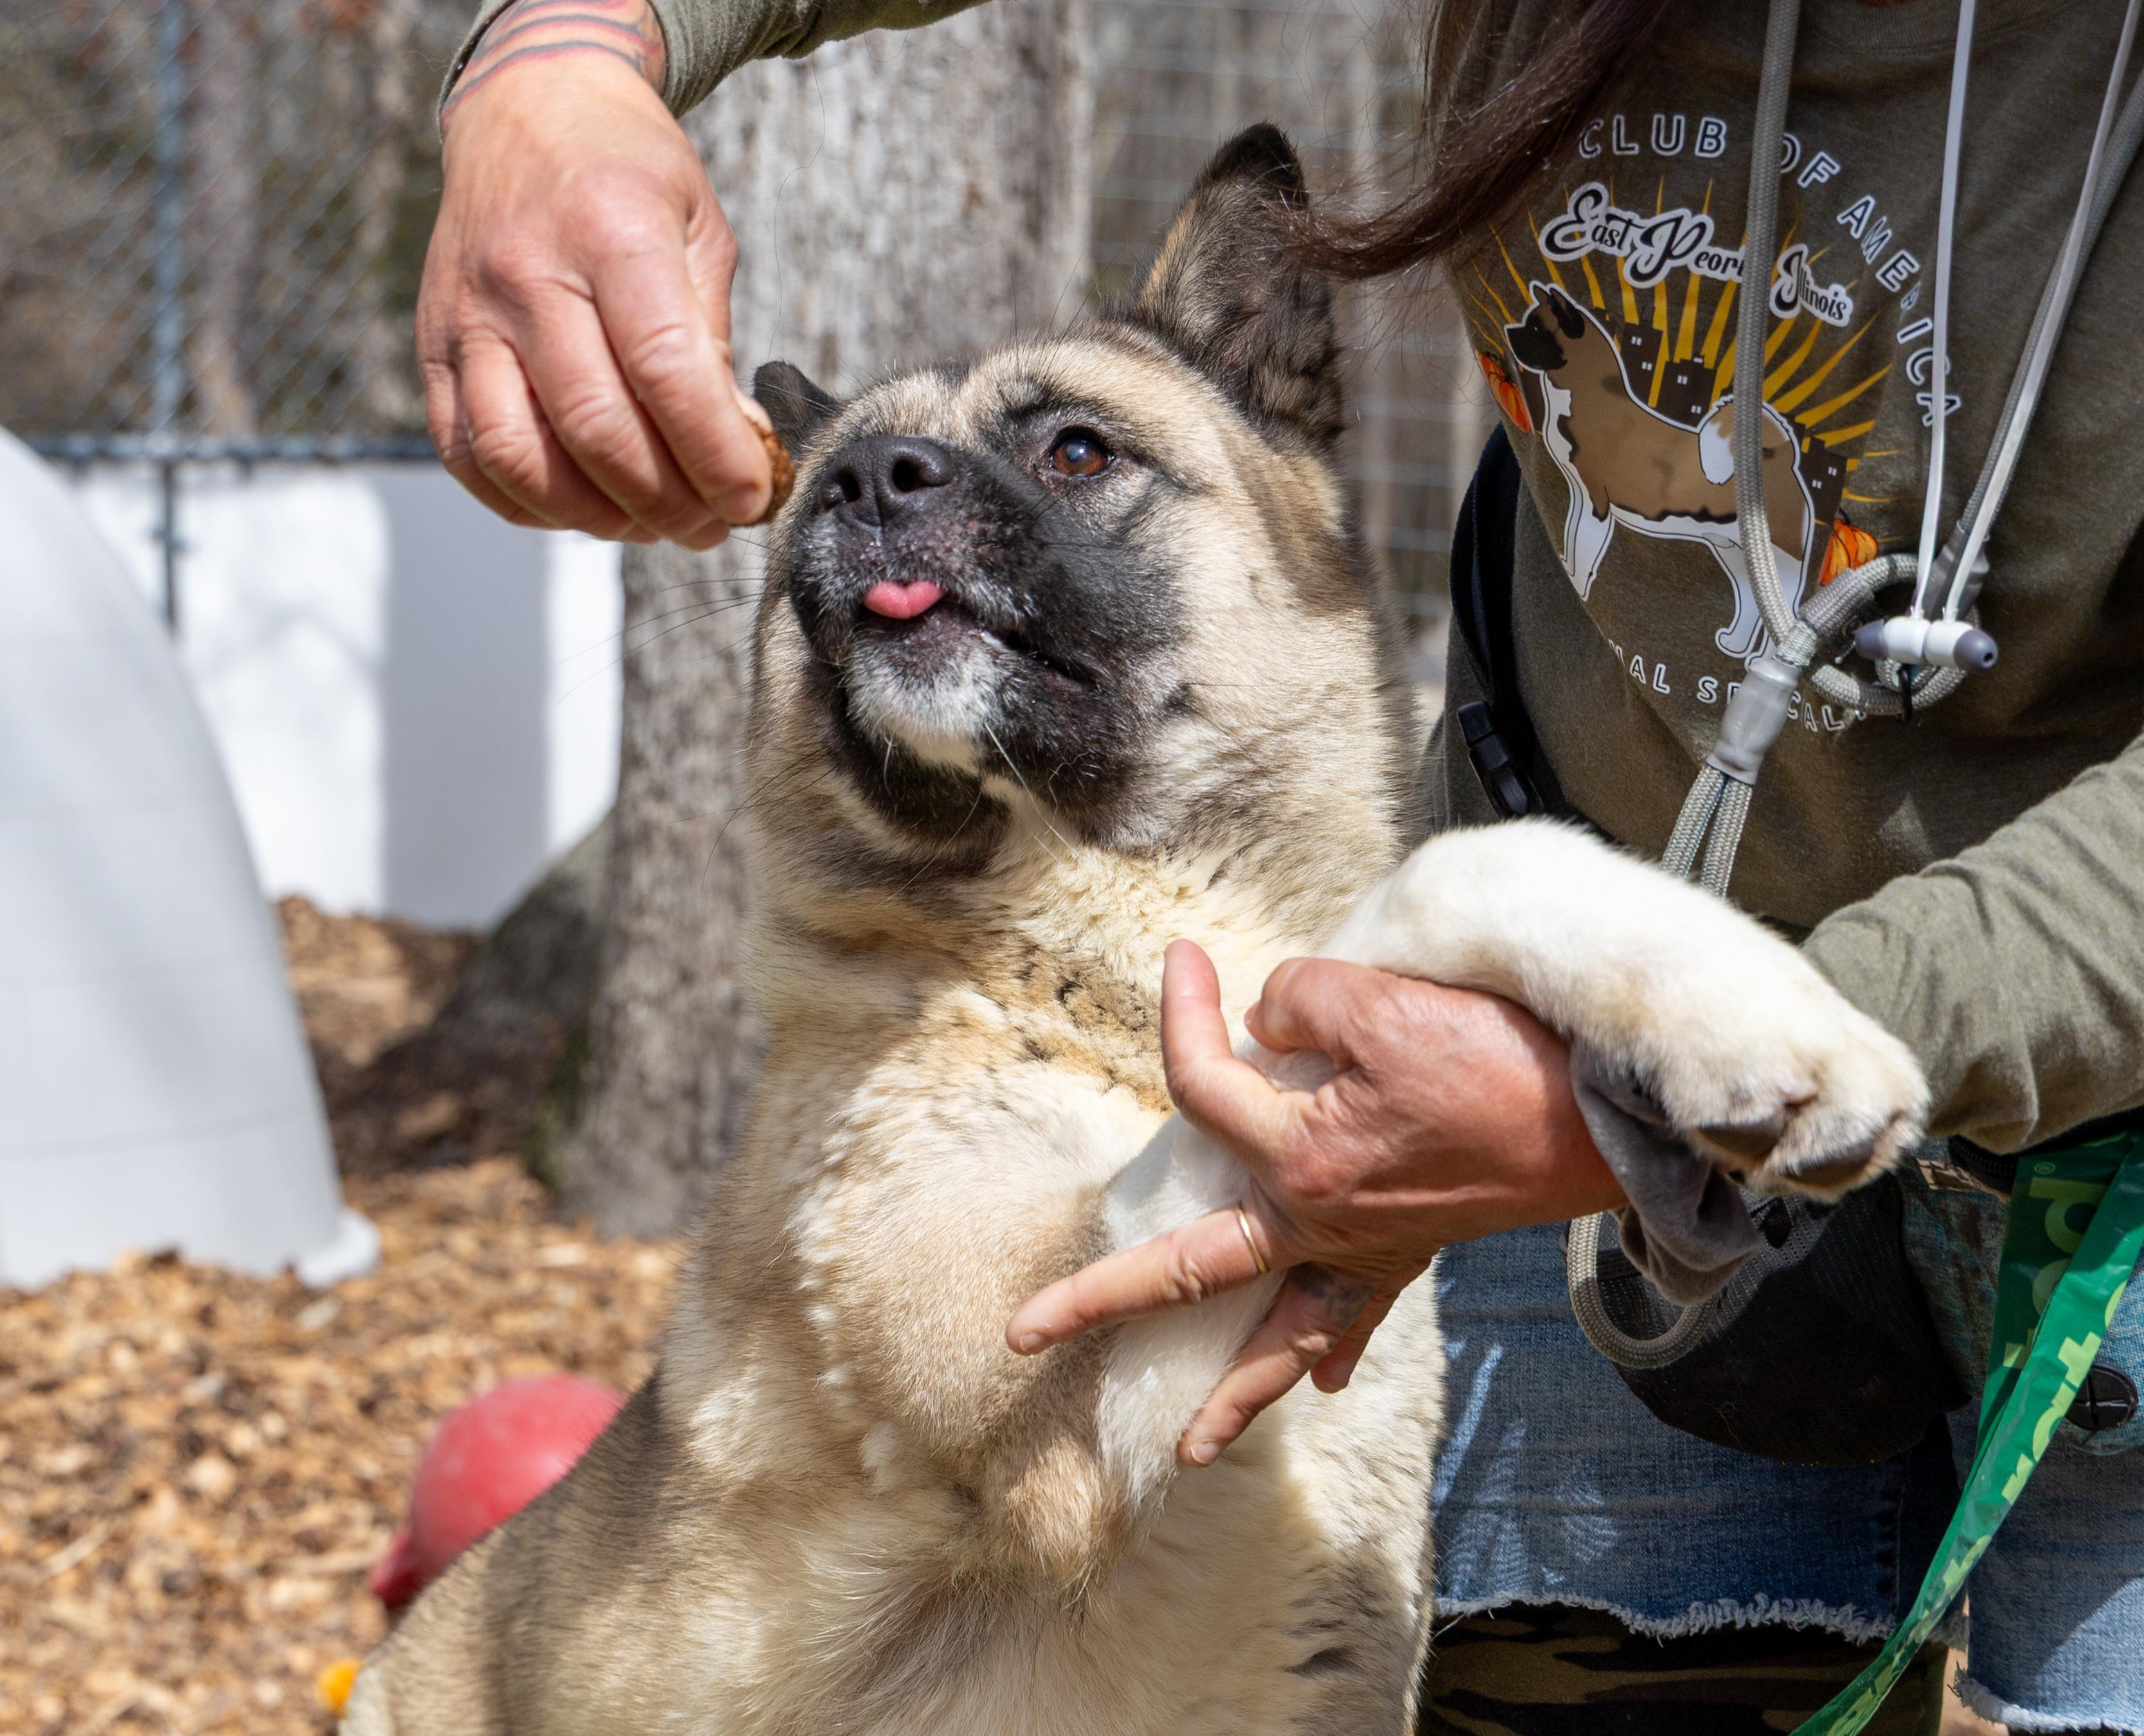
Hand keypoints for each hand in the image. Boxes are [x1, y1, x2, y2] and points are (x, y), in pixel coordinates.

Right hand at [419, 0, 773, 545]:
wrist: (527, 106)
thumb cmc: (628, 172)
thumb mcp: (699, 228)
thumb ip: (712, 338)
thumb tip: (731, 447)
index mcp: (611, 231)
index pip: (665, 371)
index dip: (714, 453)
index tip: (751, 497)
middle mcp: (528, 274)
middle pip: (595, 428)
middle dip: (666, 502)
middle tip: (710, 525)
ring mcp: (469, 314)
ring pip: (519, 456)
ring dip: (594, 516)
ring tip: (647, 523)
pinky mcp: (431, 345)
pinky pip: (465, 452)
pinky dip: (525, 502)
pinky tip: (579, 507)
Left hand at [1007, 940, 1623, 1465]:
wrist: (1599, 1116)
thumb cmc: (1494, 1057)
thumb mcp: (1380, 999)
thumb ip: (1300, 1000)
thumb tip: (1264, 1018)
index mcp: (1300, 1159)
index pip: (1204, 1082)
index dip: (1182, 1012)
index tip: (1180, 956)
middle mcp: (1318, 1222)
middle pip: (1188, 1271)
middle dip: (1101, 1303)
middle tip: (1025, 1332)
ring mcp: (1366, 1249)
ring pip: (1279, 1339)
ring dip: (1233, 1393)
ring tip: (1189, 1449)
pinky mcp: (1413, 1249)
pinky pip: (1359, 1315)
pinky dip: (1333, 1350)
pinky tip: (1325, 1384)